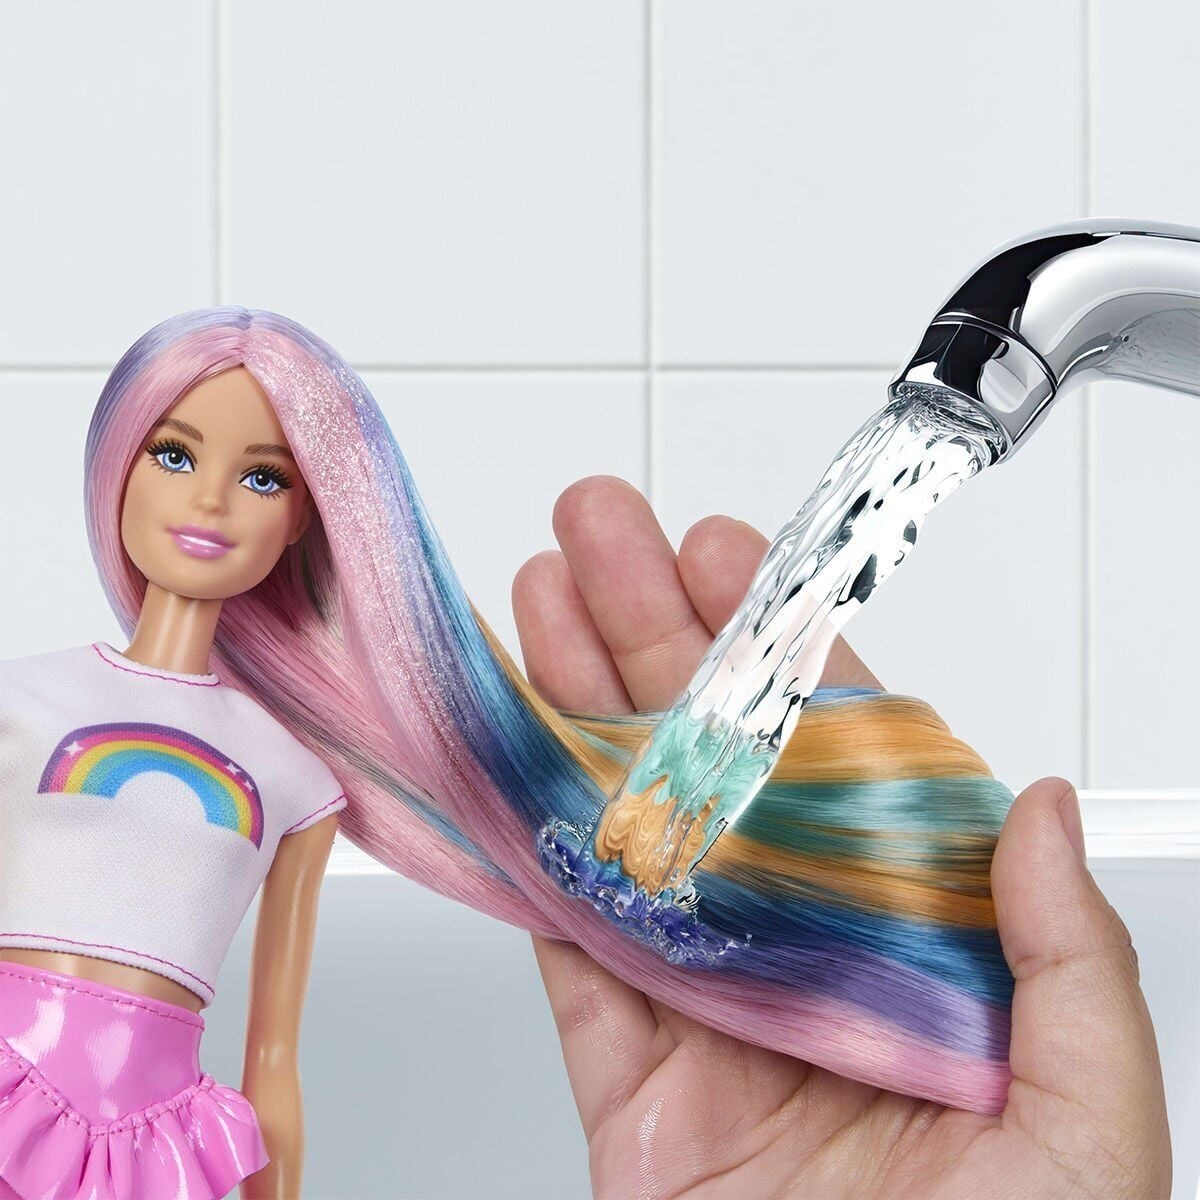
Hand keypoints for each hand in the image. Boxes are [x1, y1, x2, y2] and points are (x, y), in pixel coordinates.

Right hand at [512, 476, 1171, 1198]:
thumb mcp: (1088, 1116)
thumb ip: (1064, 954)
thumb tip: (1040, 800)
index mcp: (909, 934)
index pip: (834, 753)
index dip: (772, 646)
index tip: (722, 555)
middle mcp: (799, 940)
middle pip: (712, 757)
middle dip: (651, 630)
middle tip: (599, 528)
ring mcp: (704, 991)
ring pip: (627, 816)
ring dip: (578, 700)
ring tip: (538, 594)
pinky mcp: (625, 1063)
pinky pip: (565, 935)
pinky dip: (526, 843)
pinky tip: (502, 744)